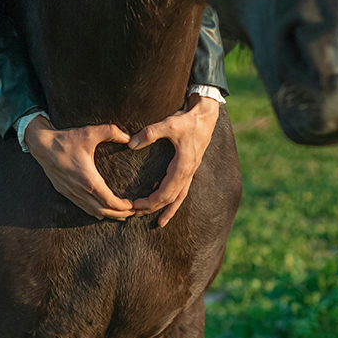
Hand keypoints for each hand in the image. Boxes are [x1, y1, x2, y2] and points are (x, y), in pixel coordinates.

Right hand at [23, 115, 135, 219]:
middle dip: (119, 214)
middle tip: (132, 213)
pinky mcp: (65, 192)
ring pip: (92, 211)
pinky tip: (100, 213)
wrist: (41, 145)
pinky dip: (94, 212)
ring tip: (120, 215)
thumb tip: (129, 137)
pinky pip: (82, 207)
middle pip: (103, 210)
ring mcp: (71, 193)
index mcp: (89, 180)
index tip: (133, 206)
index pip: (110, 201)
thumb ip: (111, 132)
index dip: (123, 206)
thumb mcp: (90, 133)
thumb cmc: (66, 140)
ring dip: (107, 215)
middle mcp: (80, 190)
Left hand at [127, 93, 220, 226]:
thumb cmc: (188, 120)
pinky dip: (176, 200)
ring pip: (179, 197)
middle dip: (153, 208)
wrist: (206, 115)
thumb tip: (131, 144)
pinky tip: (170, 205)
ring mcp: (191, 171)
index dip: (150, 201)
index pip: (165, 192)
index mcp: (182, 166)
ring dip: (168, 209)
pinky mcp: (190, 168)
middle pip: (171, 198)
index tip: (135, 205)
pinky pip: (183, 189)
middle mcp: (188, 172)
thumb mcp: (169, 124)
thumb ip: (150, 133)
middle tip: (135, 213)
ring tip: (160, 222)